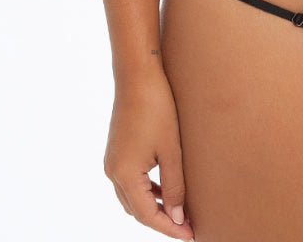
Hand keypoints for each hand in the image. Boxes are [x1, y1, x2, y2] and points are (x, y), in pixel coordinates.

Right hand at [103, 72, 194, 238]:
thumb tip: (177, 218)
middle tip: (188, 227)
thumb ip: (175, 187)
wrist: (138, 77)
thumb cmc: (157, 109)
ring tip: (180, 213)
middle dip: (162, 221)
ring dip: (154, 208)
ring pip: (132, 199)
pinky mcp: (116, 152)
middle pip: (137, 211)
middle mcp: (112, 173)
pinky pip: (130, 183)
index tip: (190, 235)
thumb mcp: (171, 150)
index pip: (147, 216)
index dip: (169, 228)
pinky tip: (166, 191)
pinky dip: (147, 191)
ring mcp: (112, 162)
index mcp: (125, 175)